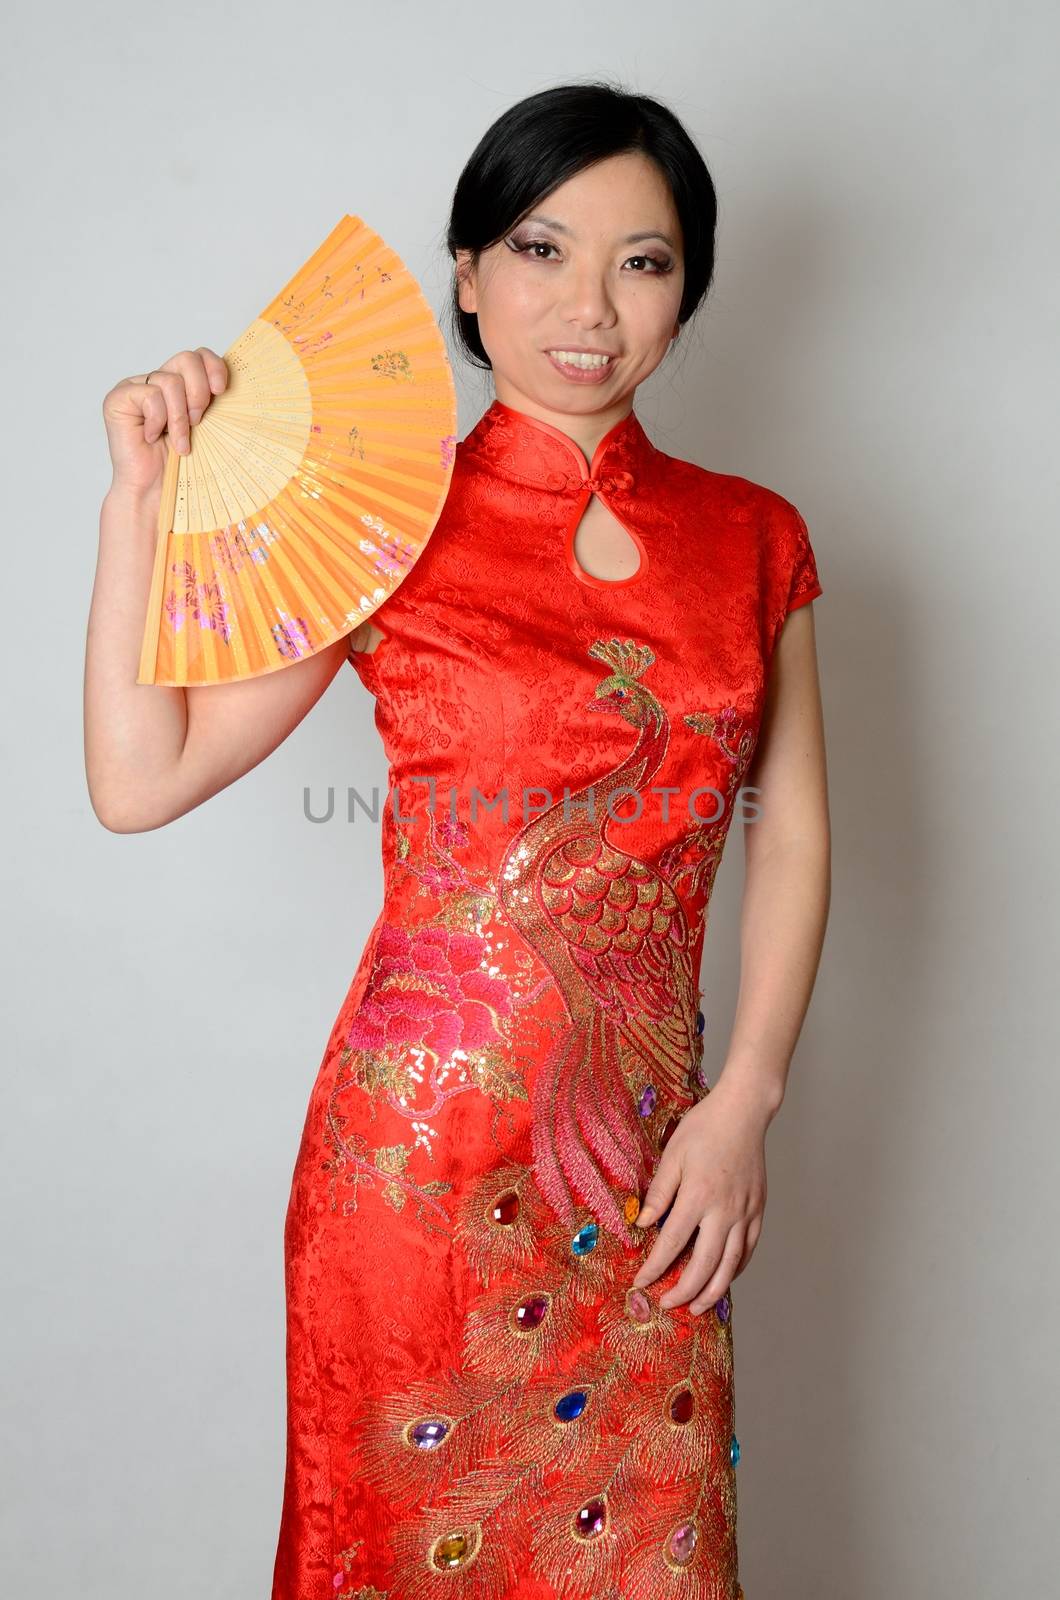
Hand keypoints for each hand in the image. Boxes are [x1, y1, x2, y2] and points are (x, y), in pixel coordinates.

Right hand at [101, 346, 228, 497]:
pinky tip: (151, 438)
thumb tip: (228, 383)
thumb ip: (210, 401)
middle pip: (187, 359)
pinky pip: (150, 395)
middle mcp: (156, 381)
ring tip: (178, 441)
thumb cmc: (182, 465)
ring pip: (170, 381)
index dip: (214, 367)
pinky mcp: (118, 398)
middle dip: (199, 392)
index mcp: (179, 385)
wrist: (155, 492)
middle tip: (198, 422)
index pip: (199, 356)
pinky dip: (158, 420)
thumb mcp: (206, 427)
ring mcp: (135, 387)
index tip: (221, 392)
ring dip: (179, 417)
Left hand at [630, 1074, 771, 1313]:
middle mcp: (725, 1211)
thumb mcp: (673, 1155)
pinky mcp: (758, 1210)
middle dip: (683, 1290)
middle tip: (666, 1305)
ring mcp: (745, 1212)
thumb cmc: (704, 1128)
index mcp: (699, 1197)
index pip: (672, 1243)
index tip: (641, 1282)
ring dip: (713, 1291)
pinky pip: (749, 1249)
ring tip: (697, 1307)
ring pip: (731, 1265)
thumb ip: (659, 1193)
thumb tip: (644, 1225)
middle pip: (704, 1264)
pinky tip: (724, 1278)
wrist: (743, 1112)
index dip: (655, 1267)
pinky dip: (736, 1269)